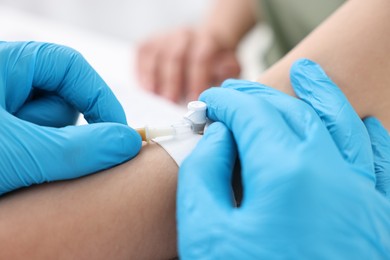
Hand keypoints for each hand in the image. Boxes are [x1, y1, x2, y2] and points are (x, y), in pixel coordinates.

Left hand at [0, 42, 140, 194]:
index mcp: (6, 65)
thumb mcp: (17, 151)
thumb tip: (129, 143)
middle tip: (40, 160)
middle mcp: (6, 84)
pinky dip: (34, 164)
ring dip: (43, 154)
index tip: (118, 134)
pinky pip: (38, 147)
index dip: (100, 97)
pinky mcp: (6, 138)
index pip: (71, 66)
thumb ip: (77, 149)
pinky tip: (12, 177)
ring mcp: (4, 112)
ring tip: (14, 171)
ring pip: (51, 130)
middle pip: (63, 102)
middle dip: (60, 136)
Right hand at [136, 27, 239, 101]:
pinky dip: (142, 71)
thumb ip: (228, 73)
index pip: (201, 57)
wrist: (204, 45)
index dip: (197, 79)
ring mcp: (165, 37)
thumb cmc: (215, 64)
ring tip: (156, 98)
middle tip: (171, 102)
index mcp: (207, 40)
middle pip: (176, 56)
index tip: (194, 98)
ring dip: (155, 78)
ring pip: (157, 55)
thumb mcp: (229, 68)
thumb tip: (223, 75)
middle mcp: (185, 35)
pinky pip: (142, 54)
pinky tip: (146, 88)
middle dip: (173, 81)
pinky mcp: (150, 42)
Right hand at [177, 59, 389, 257]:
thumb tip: (220, 136)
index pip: (251, 114)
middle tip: (236, 92)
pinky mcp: (377, 219)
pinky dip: (369, 134)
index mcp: (287, 172)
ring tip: (308, 73)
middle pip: (291, 111)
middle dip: (258, 96)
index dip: (226, 102)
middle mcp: (333, 173)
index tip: (209, 101)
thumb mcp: (204, 229)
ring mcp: (363, 195)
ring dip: (321, 94)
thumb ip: (205, 172)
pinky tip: (361, 121)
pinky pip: (381, 162)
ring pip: (343, 123)